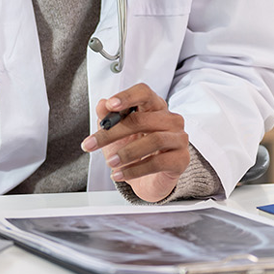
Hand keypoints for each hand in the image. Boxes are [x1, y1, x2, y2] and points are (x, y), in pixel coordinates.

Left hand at [80, 83, 190, 202]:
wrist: (147, 181)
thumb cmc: (132, 151)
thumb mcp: (115, 134)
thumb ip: (108, 117)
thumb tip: (102, 104)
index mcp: (154, 107)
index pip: (143, 92)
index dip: (127, 97)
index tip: (110, 105)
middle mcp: (170, 119)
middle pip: (142, 120)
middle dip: (113, 133)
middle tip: (92, 144)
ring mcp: (179, 139)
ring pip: (154, 140)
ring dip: (126, 153)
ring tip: (110, 162)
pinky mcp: (182, 159)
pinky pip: (158, 162)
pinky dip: (135, 169)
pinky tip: (120, 174)